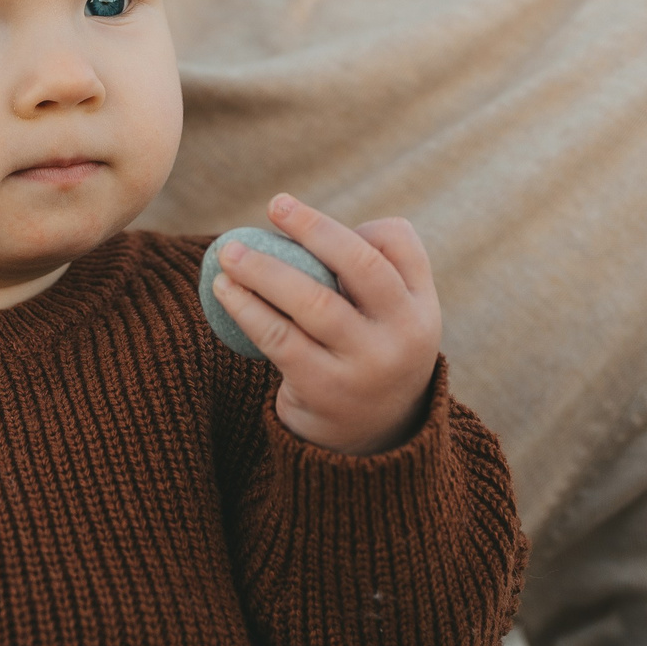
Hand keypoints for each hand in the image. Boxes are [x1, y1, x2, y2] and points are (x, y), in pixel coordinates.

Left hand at [211, 193, 442, 456]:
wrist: (371, 440)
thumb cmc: (368, 352)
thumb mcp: (390, 317)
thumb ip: (366, 272)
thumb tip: (298, 226)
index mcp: (421, 307)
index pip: (399, 244)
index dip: (359, 223)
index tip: (315, 218)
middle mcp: (403, 334)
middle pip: (360, 264)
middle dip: (315, 227)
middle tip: (275, 204)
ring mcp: (366, 365)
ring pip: (313, 301)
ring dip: (264, 269)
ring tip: (229, 252)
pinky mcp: (325, 389)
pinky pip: (279, 338)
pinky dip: (247, 307)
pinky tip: (224, 290)